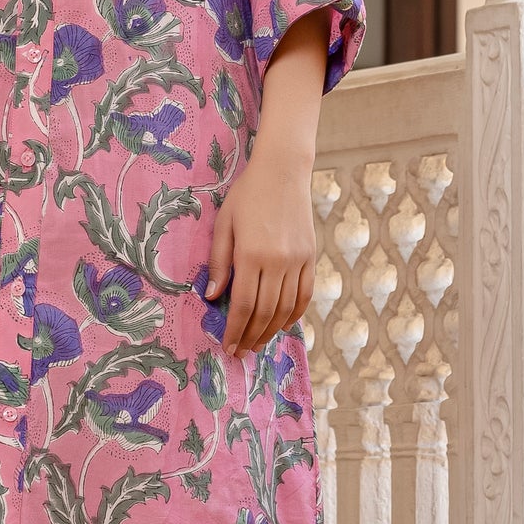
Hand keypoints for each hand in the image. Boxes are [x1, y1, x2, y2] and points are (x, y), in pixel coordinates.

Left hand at [206, 144, 316, 353]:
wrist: (283, 171)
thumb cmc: (246, 195)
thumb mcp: (224, 224)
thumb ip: (219, 262)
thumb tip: (213, 297)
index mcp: (251, 254)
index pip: (244, 304)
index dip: (235, 329)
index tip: (228, 347)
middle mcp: (278, 261)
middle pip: (265, 311)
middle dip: (251, 336)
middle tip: (241, 352)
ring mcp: (298, 260)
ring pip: (286, 307)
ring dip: (272, 330)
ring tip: (258, 343)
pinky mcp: (310, 256)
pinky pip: (305, 294)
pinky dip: (295, 314)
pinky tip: (283, 325)